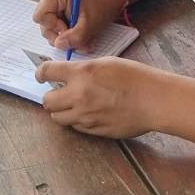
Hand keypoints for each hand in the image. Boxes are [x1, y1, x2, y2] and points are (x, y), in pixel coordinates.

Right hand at [34, 0, 125, 50]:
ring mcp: (51, 6)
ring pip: (51, 31)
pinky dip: (69, 36)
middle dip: (62, 37)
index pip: (40, 16)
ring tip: (85, 40)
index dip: (53, 27)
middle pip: (44, 25)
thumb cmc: (101, 4)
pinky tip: (82, 35)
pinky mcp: (56, 13)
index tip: (69, 29)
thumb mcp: (90, 23)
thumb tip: (58, 45)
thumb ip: (75, 37)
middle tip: (80, 41)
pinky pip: (56, 30)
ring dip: (68, 39)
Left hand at [35, 56, 164, 136]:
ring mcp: (86, 116)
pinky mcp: (94, 131)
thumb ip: (84, 69)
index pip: (47, 72)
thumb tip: (69, 75)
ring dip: (62, 111)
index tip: (41, 76)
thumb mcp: (107, 63)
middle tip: (58, 93)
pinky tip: (89, 113)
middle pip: (47, 101)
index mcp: (82, 74)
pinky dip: (78, 121)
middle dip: (50, 97)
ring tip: (74, 105)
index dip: (41, 73)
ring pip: (58, 118)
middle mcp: (79, 96)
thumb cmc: (135, 77)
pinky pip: (76, 127)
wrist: (153, 100)